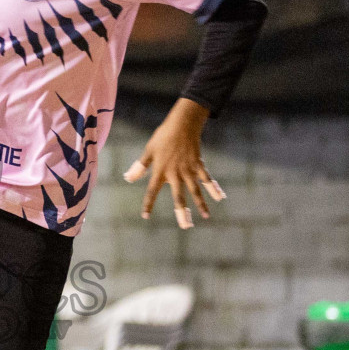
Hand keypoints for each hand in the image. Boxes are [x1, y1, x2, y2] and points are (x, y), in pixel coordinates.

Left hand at [125, 99, 223, 229]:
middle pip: (179, 197)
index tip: (146, 216)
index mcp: (161, 171)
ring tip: (205, 217)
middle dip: (182, 213)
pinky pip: (207, 179)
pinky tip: (220, 197)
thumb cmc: (163, 136)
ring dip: (201, 204)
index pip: (152, 191)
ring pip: (195, 191)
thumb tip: (128, 178)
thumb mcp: (149, 150)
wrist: (183, 123)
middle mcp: (175, 174)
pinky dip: (214, 188)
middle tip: (186, 226)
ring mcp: (188, 170)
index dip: (148, 204)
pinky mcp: (198, 164)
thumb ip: (140, 166)